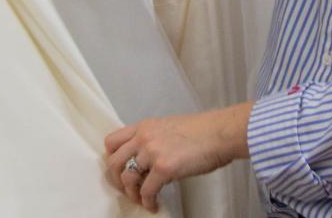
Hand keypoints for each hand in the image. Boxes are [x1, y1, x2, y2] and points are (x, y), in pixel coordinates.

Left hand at [103, 103, 252, 212]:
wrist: (219, 133)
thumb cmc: (202, 131)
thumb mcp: (168, 128)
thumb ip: (152, 140)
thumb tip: (147, 162)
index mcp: (144, 126)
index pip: (112, 141)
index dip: (112, 158)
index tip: (120, 170)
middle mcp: (143, 137)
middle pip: (113, 162)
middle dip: (117, 180)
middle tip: (128, 189)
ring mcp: (152, 152)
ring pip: (127, 178)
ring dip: (132, 193)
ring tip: (142, 199)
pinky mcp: (163, 168)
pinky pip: (146, 191)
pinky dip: (148, 201)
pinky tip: (154, 204)